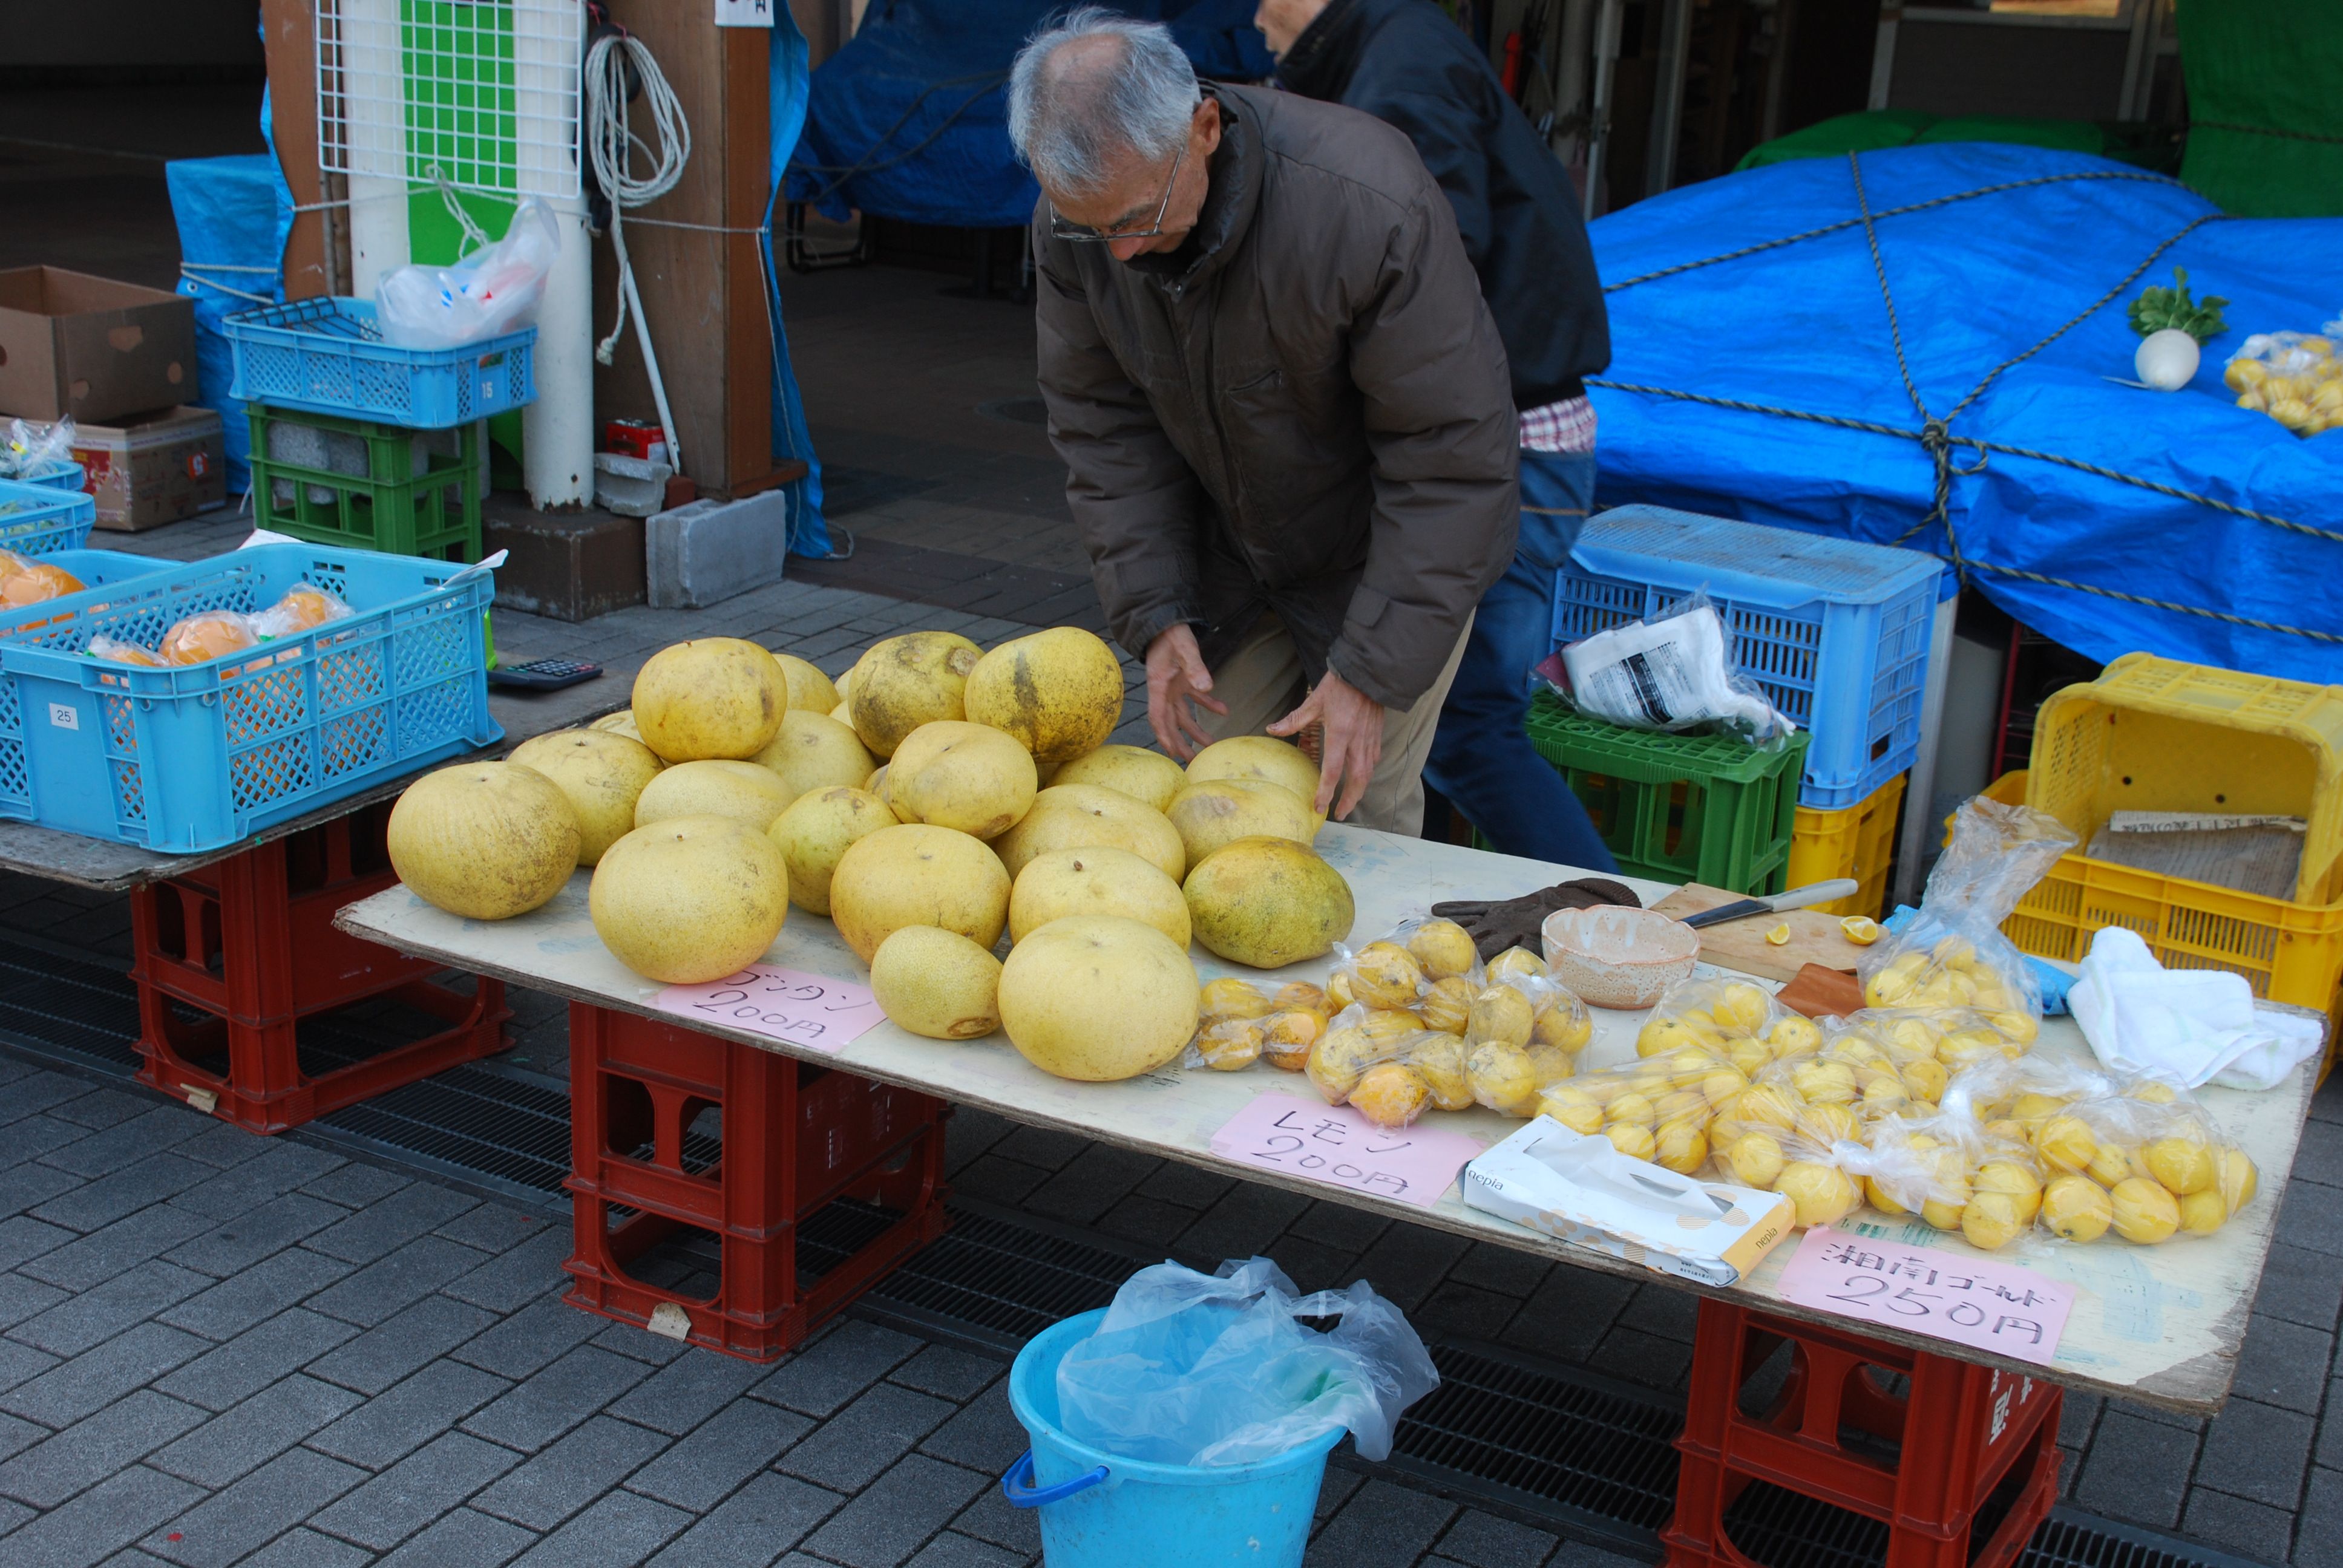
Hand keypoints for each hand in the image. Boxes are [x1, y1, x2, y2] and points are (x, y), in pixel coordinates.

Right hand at [1145, 624, 1225, 760]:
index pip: (1159, 717)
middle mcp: (1164, 690)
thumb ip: (1195, 667)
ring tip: (1210, 744)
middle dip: (1179, 742)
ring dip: (1194, 729)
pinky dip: (1208, 704)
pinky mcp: (1182, 680)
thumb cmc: (1172, 634)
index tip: (1172, 753)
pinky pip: (1195, 697)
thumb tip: (1205, 687)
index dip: (1164, 736)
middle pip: (1170, 722)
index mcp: (1159, 686)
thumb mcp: (1185, 648)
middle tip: (1192, 760)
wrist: (1168, 621)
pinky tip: (1224, 711)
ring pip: (1182, 714)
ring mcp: (1173, 686)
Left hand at [1269, 668, 1382, 820]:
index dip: (1325, 792)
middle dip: (1349, 800)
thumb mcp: (1314, 701)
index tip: (1318, 806)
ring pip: (1368, 773)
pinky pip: (1373, 761)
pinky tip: (1361, 778)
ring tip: (1350, 802)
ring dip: (1359, 791)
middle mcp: (1357, 741)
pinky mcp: (1377, 735)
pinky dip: (1366, 774)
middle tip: (1339, 814)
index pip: (1333, 771)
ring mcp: (1370, 739)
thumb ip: (1294, 720)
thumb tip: (1272, 729)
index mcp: (1340, 734)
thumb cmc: (1340, 685)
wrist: (1368, 671)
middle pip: (1357, 780)